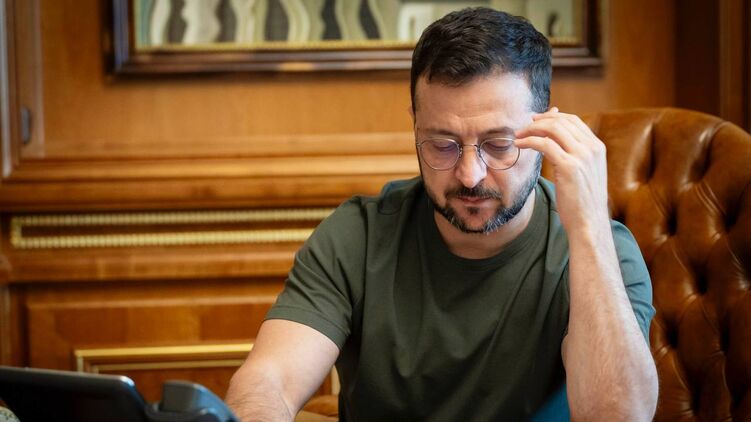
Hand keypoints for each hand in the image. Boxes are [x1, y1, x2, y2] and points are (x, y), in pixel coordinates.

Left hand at [514, 108, 609, 233]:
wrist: (589, 223)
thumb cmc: (583, 202)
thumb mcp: (585, 173)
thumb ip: (576, 156)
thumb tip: (555, 143)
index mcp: (597, 147)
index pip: (574, 120)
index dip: (552, 116)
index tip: (536, 120)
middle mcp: (592, 148)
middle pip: (562, 121)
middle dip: (539, 121)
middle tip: (523, 127)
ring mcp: (582, 156)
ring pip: (553, 129)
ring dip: (531, 129)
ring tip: (518, 136)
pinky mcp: (569, 166)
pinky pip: (544, 144)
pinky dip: (529, 141)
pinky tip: (519, 145)